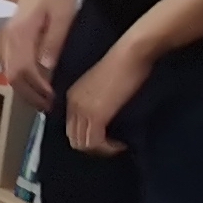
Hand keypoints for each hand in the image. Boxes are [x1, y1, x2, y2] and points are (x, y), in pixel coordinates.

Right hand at [0, 0, 74, 110]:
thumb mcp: (63, 15)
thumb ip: (54, 42)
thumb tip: (47, 69)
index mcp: (21, 34)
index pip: (23, 71)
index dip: (37, 89)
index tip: (53, 99)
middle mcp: (9, 39)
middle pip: (12, 76)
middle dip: (29, 95)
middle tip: (48, 107)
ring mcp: (7, 38)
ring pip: (9, 72)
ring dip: (25, 89)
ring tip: (43, 99)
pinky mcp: (11, 36)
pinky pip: (11, 64)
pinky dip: (22, 78)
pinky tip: (36, 83)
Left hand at [62, 32, 155, 155]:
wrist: (131, 53)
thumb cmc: (125, 64)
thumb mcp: (104, 85)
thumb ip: (98, 101)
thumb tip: (106, 116)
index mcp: (72, 96)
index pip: (72, 127)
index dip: (88, 136)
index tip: (107, 138)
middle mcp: (72, 104)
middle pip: (74, 138)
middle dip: (93, 147)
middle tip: (112, 146)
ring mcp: (82, 110)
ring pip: (82, 144)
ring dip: (101, 149)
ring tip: (118, 146)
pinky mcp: (96, 116)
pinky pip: (95, 143)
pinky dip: (108, 148)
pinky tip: (120, 145)